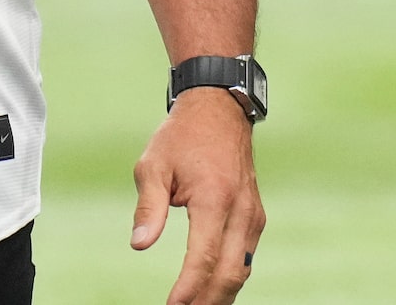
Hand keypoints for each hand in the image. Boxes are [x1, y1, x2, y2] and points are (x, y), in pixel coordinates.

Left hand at [131, 88, 264, 304]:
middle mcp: (240, 210)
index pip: (203, 257)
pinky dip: (229, 279)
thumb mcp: (154, 164)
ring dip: (219, 296)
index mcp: (214, 197)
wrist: (219, 109)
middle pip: (228, 273)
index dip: (188, 288)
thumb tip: (139, 244)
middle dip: (205, 301)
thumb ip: (149, 206)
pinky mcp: (255, 217)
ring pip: (242, 270)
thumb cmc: (182, 137)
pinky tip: (211, 292)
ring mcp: (252, 215)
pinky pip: (245, 258)